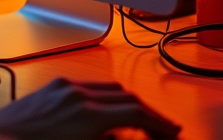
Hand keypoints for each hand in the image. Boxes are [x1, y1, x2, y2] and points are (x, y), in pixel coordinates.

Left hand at [0, 78, 179, 139]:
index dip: (160, 124)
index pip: (137, 113)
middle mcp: (77, 93)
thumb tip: (133, 139)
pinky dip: (104, 98)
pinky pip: (86, 87)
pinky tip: (105, 115)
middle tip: (161, 130)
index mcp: (88, 113)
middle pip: (126, 96)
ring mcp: (62, 87)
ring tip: (137, 124)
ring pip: (107, 88)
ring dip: (126, 103)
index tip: (172, 133)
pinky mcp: (49, 87)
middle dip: (147, 113)